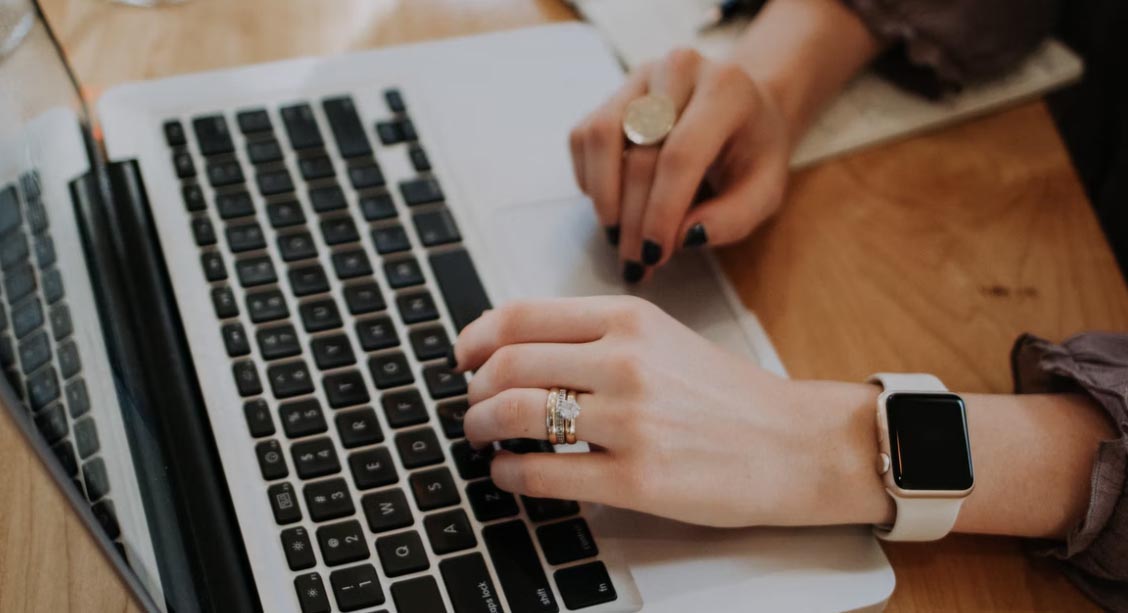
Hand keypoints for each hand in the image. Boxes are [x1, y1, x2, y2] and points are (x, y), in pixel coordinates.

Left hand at [451, 296, 887, 527]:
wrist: (796, 444)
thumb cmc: (729, 396)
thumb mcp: (664, 339)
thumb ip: (596, 337)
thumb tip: (519, 350)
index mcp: (630, 319)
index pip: (521, 315)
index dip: (476, 337)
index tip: (462, 356)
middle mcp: (626, 362)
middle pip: (508, 365)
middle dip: (473, 389)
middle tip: (471, 405)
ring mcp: (631, 421)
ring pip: (516, 415)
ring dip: (481, 428)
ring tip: (482, 438)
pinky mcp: (637, 480)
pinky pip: (543, 474)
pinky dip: (508, 475)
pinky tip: (508, 475)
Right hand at [569, 48, 792, 281]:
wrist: (743, 107)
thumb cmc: (753, 152)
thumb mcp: (764, 191)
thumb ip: (733, 218)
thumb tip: (683, 237)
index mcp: (726, 90)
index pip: (681, 155)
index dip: (661, 211)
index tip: (654, 255)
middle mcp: (679, 70)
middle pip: (640, 153)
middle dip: (633, 219)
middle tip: (635, 261)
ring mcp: (640, 77)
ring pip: (601, 137)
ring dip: (604, 197)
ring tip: (618, 236)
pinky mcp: (613, 92)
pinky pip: (584, 137)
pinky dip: (590, 178)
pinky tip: (613, 203)